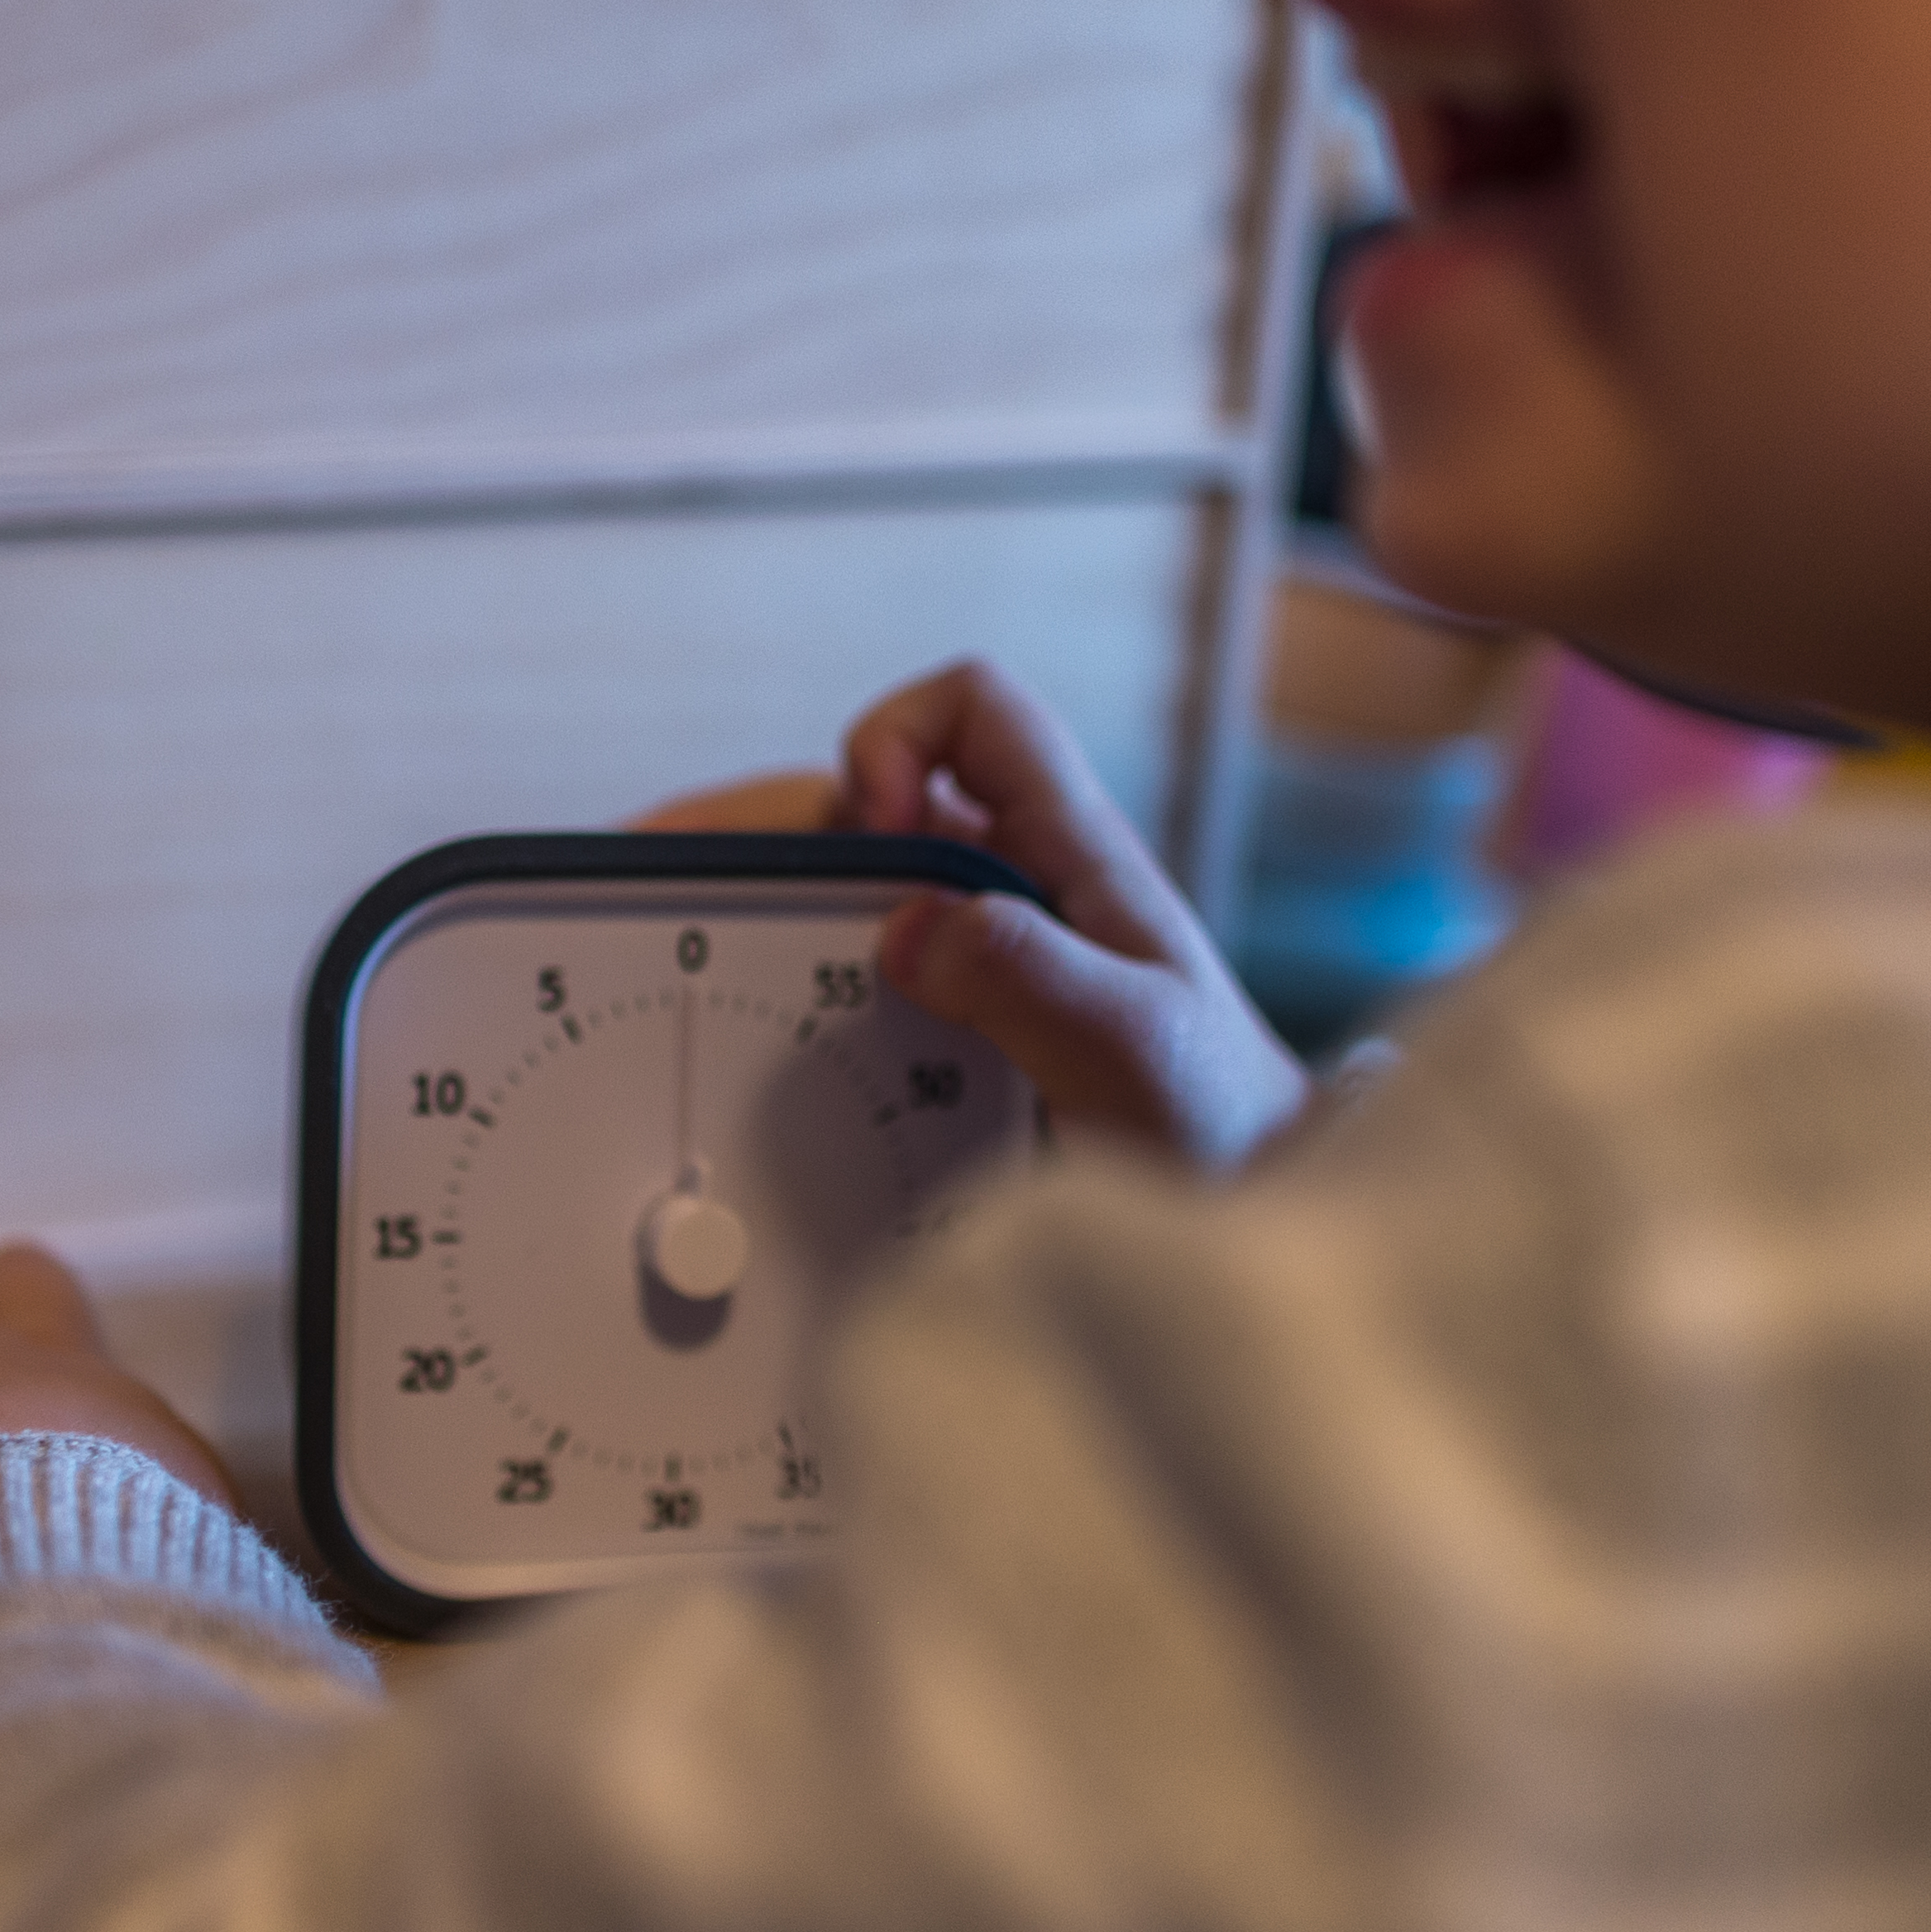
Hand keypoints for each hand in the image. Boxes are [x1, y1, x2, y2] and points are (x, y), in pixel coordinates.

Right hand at [639, 663, 1309, 1172]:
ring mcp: (988, 962)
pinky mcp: (961, 1033)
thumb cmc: (1223, 1132)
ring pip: (852, 891)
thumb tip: (909, 924)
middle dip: (771, 829)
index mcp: (1074, 856)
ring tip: (677, 950)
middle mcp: (1021, 891)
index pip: (976, 709)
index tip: (874, 838)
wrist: (1254, 1222)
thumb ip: (1027, 973)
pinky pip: (860, 977)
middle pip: (871, 802)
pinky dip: (792, 984)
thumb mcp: (1133, 1046)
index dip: (903, 738)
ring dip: (767, 909)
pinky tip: (743, 1027)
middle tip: (676, 886)